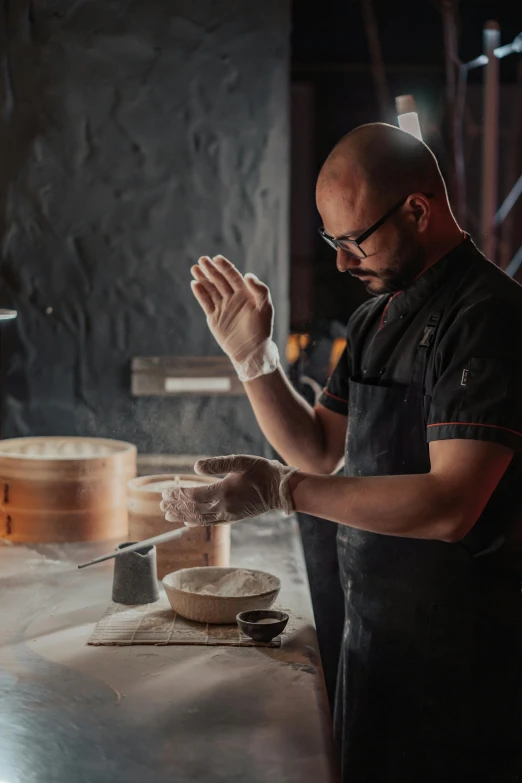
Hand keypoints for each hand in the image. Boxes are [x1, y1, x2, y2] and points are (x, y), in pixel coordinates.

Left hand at [159, 455, 298, 526]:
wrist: (281, 490)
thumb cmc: (262, 472)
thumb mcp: (241, 461)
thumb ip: (218, 463)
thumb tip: (195, 466)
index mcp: (224, 492)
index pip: (193, 496)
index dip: (178, 494)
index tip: (167, 491)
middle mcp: (224, 507)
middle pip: (193, 510)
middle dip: (176, 506)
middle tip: (161, 503)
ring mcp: (228, 515)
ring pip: (199, 519)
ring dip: (182, 516)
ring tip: (167, 515)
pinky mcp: (233, 518)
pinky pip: (210, 523)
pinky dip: (196, 522)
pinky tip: (188, 523)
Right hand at [190, 255, 279, 381]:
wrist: (251, 351)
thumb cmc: (261, 329)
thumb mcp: (265, 308)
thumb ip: (260, 290)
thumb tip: (247, 274)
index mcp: (245, 294)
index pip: (233, 276)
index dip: (225, 267)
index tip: (217, 258)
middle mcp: (233, 299)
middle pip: (220, 280)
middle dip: (211, 270)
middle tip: (202, 259)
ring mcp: (223, 308)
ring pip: (211, 289)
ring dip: (203, 278)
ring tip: (195, 268)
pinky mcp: (214, 318)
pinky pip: (206, 302)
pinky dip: (200, 293)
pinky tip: (195, 284)